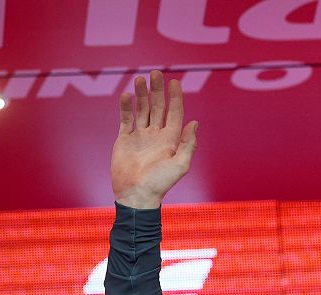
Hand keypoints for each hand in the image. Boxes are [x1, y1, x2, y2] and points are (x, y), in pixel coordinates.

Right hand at [111, 70, 197, 208]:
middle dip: (157, 91)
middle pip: (158, 107)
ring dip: (141, 95)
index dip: (175, 97)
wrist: (137, 195)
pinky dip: (126, 107)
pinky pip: (126, 119)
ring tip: (140, 79)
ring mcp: (140, 136)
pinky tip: (127, 95)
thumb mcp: (181, 165)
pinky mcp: (125, 139)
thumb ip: (188, 144)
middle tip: (156, 73)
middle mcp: (157, 135)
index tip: (175, 82)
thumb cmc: (160, 183)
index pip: (175, 113)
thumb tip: (195, 122)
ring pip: (142, 110)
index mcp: (171, 140)